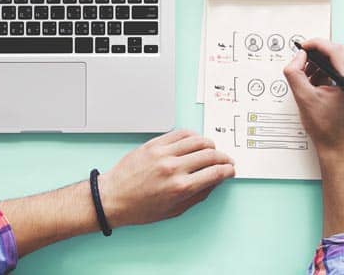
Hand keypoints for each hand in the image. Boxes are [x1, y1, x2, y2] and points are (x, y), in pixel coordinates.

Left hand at [97, 130, 234, 227]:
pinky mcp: (153, 144)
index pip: (215, 172)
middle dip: (223, 157)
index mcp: (181, 187)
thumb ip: (198, 195)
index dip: (228, 170)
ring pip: (197, 140)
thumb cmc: (140, 208)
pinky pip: (179, 133)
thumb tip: (214, 182)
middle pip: (210, 154)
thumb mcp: (174, 210)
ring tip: (212, 150)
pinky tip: (195, 140)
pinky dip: (192, 135)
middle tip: (226, 160)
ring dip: (210, 144)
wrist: (113, 197)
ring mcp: (163, 153)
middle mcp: (173, 168)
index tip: (230, 170)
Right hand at [283, 39, 343, 159]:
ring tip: (309, 73)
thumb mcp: (304, 99)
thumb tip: (298, 56)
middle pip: (342, 51)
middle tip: (303, 57)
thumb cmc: (326, 129)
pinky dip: (330, 69)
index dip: (316, 45)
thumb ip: (295, 73)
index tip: (302, 46)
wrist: (339, 149)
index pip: (336, 51)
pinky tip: (318, 80)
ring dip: (324, 61)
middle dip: (320, 52)